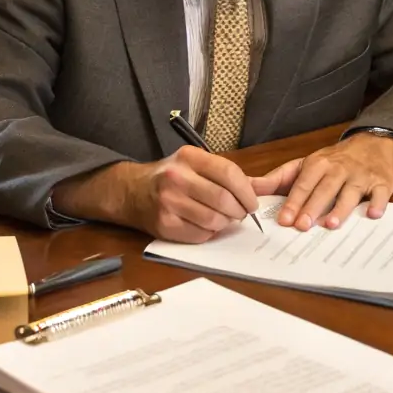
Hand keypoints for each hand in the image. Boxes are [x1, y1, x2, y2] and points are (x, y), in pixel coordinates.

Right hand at [123, 146, 259, 242]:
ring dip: (225, 223)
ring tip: (223, 219)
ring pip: (213, 220)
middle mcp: (177, 177)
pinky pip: (200, 235)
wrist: (133, 191)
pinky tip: (205, 225)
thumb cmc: (170, 176)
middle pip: (223, 199)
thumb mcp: (194, 163)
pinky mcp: (165, 224)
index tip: (252, 202)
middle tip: (240, 214)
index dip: (247, 192)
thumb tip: (259, 188)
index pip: (229, 173)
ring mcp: (169, 202)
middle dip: (239, 211)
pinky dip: (209, 233)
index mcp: (189, 157)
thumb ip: (224, 173)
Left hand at [251, 133, 392, 231]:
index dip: (293, 201)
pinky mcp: (382, 183)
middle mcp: (339, 169)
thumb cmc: (334, 160)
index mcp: (318, 164)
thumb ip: (279, 178)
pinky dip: (377, 204)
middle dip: (312, 206)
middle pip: (324, 188)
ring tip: (331, 224)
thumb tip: (252, 187)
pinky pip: (381, 194)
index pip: (303, 183)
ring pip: (350, 191)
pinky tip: (372, 214)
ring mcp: (361, 176)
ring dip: (341, 207)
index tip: (284, 219)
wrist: (373, 143)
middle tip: (302, 225)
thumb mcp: (305, 164)